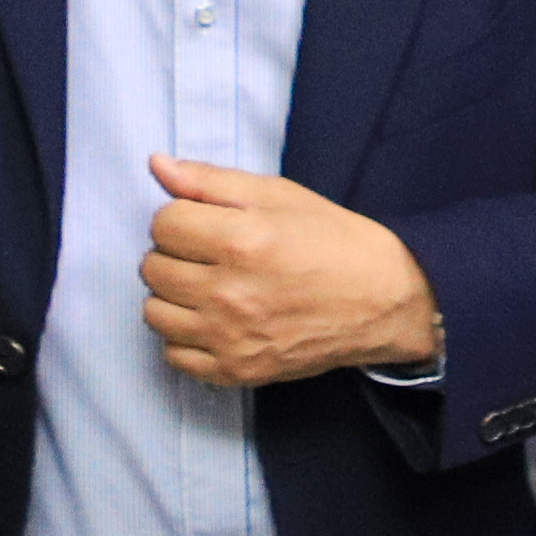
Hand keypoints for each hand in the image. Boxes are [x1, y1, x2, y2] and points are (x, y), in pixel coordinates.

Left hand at [139, 158, 440, 385]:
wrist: (383, 301)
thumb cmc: (333, 242)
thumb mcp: (278, 196)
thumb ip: (210, 181)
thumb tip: (156, 165)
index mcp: (241, 241)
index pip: (162, 224)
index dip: (180, 217)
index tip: (204, 223)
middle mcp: (229, 293)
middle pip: (153, 268)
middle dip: (174, 254)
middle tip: (208, 254)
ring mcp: (230, 338)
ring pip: (155, 313)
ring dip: (173, 296)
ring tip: (206, 287)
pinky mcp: (236, 371)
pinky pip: (175, 356)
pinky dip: (184, 338)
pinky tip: (211, 321)